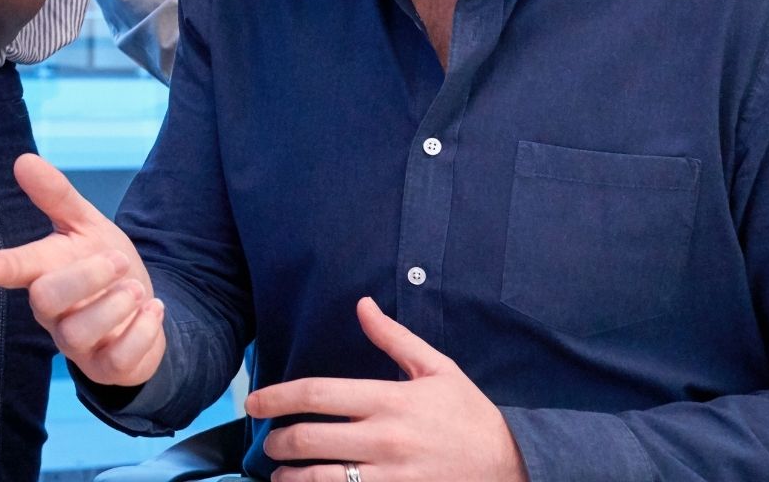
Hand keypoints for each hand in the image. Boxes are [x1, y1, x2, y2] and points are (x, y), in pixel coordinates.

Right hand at [0, 154, 165, 386]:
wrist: (142, 310)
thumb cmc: (104, 268)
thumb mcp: (86, 226)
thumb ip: (56, 195)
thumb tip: (24, 160)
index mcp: (44, 272)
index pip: (19, 267)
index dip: (5, 266)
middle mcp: (53, 311)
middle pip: (46, 299)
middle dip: (85, 276)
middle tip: (118, 261)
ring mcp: (78, 343)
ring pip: (77, 333)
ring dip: (114, 307)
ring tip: (136, 290)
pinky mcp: (107, 367)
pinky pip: (117, 360)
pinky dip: (142, 332)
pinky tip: (152, 310)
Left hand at [248, 297, 524, 481]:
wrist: (514, 465)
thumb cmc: (470, 416)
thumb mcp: (438, 370)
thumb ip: (394, 338)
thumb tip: (362, 304)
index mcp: (391, 400)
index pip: (317, 394)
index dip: (277, 397)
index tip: (254, 402)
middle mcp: (386, 439)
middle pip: (309, 438)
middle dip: (277, 441)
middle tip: (267, 441)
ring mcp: (392, 477)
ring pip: (320, 479)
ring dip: (290, 478)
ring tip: (279, 474)